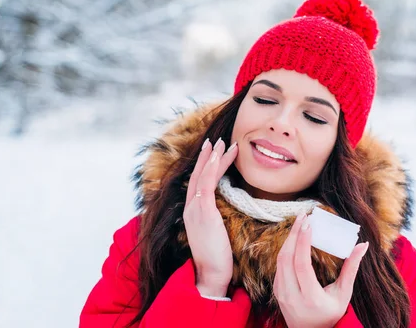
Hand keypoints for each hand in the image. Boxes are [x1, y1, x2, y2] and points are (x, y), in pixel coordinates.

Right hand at [184, 137, 237, 297]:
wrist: (210, 274)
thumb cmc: (217, 258)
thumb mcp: (216, 234)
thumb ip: (216, 220)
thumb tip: (225, 213)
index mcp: (193, 213)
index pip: (198, 184)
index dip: (205, 167)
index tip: (214, 154)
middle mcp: (190, 208)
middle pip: (197, 175)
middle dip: (207, 157)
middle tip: (217, 141)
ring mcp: (194, 209)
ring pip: (202, 175)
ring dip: (212, 157)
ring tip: (223, 144)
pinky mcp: (202, 211)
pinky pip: (205, 183)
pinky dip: (211, 167)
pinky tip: (218, 156)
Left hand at [273, 213, 368, 327]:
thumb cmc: (331, 313)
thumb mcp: (344, 294)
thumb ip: (352, 269)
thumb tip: (362, 245)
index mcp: (311, 298)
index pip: (301, 265)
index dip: (303, 242)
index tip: (307, 223)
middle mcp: (292, 296)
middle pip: (287, 259)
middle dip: (294, 234)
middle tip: (303, 216)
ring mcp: (281, 294)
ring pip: (280, 260)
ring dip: (289, 239)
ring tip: (299, 223)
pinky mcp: (276, 291)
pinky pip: (279, 266)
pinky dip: (286, 249)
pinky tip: (295, 238)